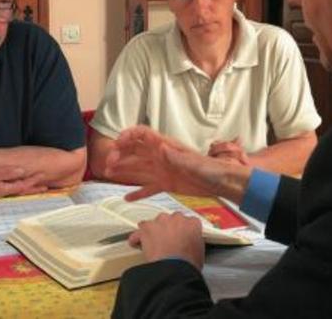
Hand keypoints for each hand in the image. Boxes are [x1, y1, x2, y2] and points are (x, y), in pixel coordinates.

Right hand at [0, 166, 47, 199]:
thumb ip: (8, 173)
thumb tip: (23, 171)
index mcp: (4, 189)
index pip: (24, 185)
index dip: (34, 180)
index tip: (44, 175)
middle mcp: (3, 193)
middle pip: (22, 191)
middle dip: (34, 188)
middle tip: (46, 186)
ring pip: (16, 191)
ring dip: (27, 189)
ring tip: (36, 187)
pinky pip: (9, 190)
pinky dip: (17, 188)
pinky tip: (16, 185)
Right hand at [105, 126, 251, 202]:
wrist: (222, 183)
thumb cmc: (210, 169)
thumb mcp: (193, 163)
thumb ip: (176, 156)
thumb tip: (159, 147)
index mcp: (166, 146)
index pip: (143, 134)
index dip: (128, 136)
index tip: (117, 144)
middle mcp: (161, 156)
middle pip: (135, 151)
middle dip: (120, 154)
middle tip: (109, 165)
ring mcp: (162, 171)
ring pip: (138, 168)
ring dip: (123, 170)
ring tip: (109, 174)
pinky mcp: (166, 184)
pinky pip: (148, 187)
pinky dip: (138, 192)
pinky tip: (126, 198)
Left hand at [128, 212, 204, 269]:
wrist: (174, 269)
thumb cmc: (187, 263)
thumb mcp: (199, 251)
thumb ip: (194, 241)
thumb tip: (190, 243)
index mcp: (192, 223)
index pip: (187, 221)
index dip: (182, 229)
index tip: (179, 235)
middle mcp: (176, 218)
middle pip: (170, 219)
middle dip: (167, 228)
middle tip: (166, 240)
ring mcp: (161, 221)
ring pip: (154, 222)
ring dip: (153, 231)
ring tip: (152, 243)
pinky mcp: (147, 228)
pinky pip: (138, 231)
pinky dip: (136, 238)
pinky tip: (136, 243)